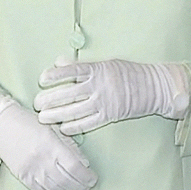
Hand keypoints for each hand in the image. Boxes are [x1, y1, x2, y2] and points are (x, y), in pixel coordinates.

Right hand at [0, 95, 96, 189]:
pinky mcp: (22, 176)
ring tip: (75, 186)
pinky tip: (58, 187)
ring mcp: (31, 169)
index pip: (75, 168)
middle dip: (82, 186)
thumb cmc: (28, 123)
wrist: (1, 126)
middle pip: (68, 181)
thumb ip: (70, 146)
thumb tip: (84, 165)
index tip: (92, 178)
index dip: (87, 177)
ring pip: (56, 189)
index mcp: (51, 144)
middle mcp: (41, 159)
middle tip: (87, 184)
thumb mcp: (53, 129)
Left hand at [35, 59, 190, 134]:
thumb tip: (59, 62)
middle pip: (70, 93)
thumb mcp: (105, 63)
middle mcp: (100, 86)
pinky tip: (63, 128)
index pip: (72, 71)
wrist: (154, 87)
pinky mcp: (111, 115)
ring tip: (44, 117)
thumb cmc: (128, 72)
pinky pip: (90, 122)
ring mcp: (105, 102)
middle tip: (36, 103)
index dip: (56, 75)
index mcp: (98, 70)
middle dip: (51, 99)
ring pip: (76, 110)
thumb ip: (82, 66)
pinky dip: (75, 126)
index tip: (42, 79)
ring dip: (58, 114)